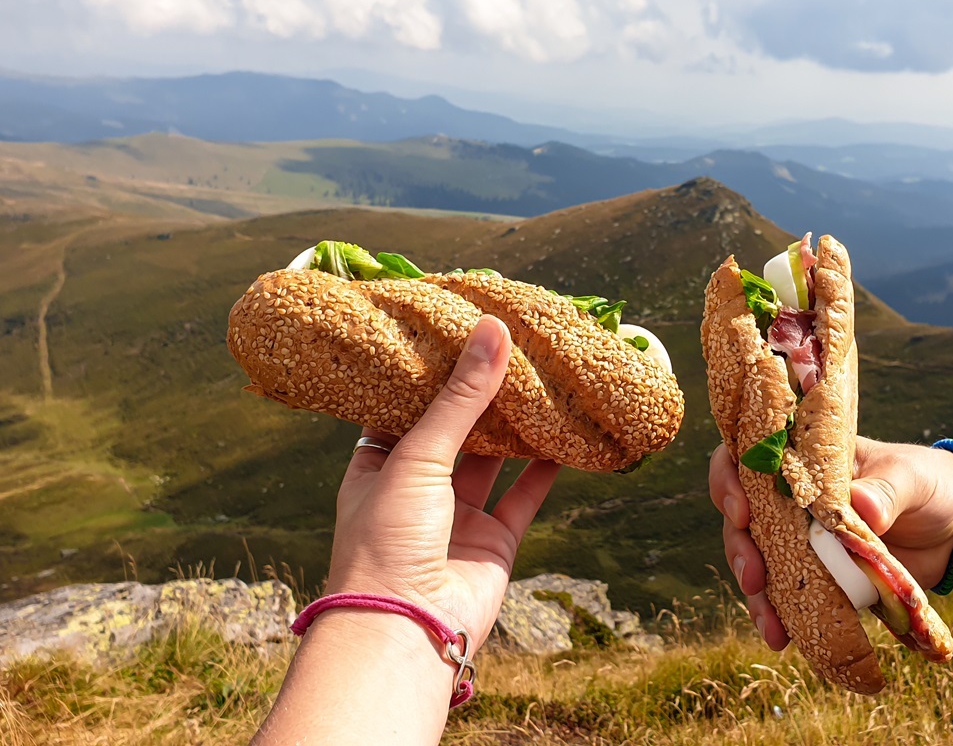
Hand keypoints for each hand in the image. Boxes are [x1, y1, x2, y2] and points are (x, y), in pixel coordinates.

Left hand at [324, 315, 559, 651]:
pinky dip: (546, 468)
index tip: (460, 332)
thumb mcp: (418, 456)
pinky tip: (565, 436)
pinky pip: (524, 495)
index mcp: (378, 466)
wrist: (406, 631)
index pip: (405, 407)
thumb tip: (492, 330)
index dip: (433, 373)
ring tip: (542, 380)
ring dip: (516, 425)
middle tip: (512, 347)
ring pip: (494, 459)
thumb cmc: (387, 541)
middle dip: (481, 394)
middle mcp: (417, 489)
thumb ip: (461, 397)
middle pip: (455, 430)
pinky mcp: (494, 541)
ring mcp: (457, 517)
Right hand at [709, 436, 952, 649]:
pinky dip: (781, 616)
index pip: (748, 458)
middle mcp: (793, 499)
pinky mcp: (820, 575)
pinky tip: (781, 638)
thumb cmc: (930, 485)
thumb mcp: (911, 478)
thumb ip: (886, 489)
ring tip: (770, 624)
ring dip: (756, 593)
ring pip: (759, 560)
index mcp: (805, 461)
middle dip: (739, 548)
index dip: (730, 480)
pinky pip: (788, 595)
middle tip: (754, 576)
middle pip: (743, 518)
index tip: (741, 510)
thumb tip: (861, 507)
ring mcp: (803, 539)